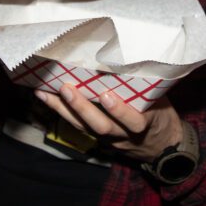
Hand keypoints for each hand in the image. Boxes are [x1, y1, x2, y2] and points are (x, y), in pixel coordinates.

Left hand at [34, 84, 182, 161]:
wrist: (161, 147)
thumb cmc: (161, 115)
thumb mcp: (161, 101)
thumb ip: (146, 87)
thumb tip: (131, 58)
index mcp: (144, 124)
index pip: (133, 120)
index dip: (119, 110)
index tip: (106, 95)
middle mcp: (124, 134)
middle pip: (101, 126)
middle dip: (82, 108)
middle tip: (66, 89)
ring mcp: (109, 138)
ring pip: (85, 128)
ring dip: (63, 110)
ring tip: (45, 93)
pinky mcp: (98, 138)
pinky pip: (78, 126)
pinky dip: (60, 111)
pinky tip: (45, 97)